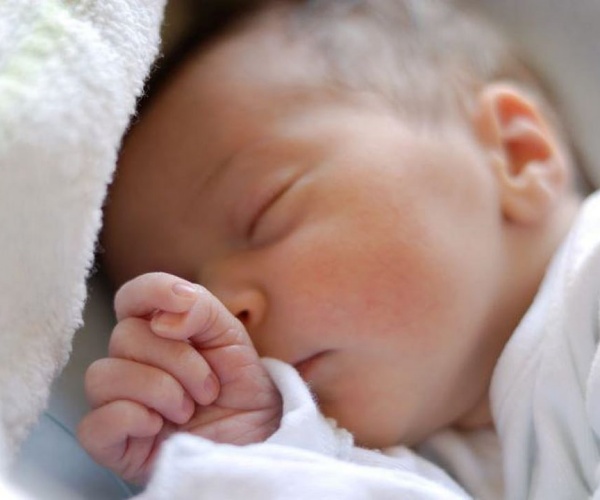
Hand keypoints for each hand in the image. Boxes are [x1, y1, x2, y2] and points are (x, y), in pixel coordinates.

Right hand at [77, 272, 281, 483]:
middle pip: (125, 337)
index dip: (152, 291)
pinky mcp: (113, 444)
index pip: (132, 297)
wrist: (257, 436)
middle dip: (178, 360)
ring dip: (159, 390)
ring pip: (103, 375)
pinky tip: (159, 427)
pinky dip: (132, 419)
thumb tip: (164, 319)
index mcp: (157, 331)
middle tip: (209, 387)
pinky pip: (94, 424)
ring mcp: (118, 402)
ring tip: (189, 409)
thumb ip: (201, 310)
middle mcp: (131, 362)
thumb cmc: (239, 385)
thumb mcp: (231, 336)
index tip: (183, 302)